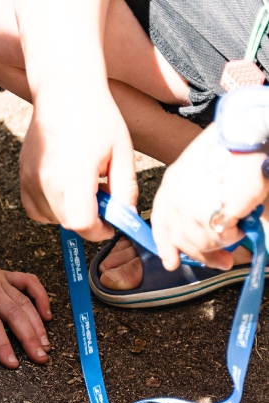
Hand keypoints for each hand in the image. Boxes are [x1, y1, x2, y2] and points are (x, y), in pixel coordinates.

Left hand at [0, 239, 52, 367]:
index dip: (3, 346)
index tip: (12, 363)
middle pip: (15, 316)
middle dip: (30, 339)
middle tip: (41, 358)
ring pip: (25, 302)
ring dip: (38, 325)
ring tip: (46, 344)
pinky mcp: (3, 274)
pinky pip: (28, 283)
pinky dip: (40, 297)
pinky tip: (47, 313)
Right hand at [20, 89, 136, 240]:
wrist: (65, 91)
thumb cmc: (97, 116)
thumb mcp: (122, 152)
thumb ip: (125, 189)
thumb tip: (124, 216)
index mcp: (75, 177)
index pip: (82, 225)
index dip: (99, 231)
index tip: (110, 225)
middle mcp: (48, 183)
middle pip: (68, 223)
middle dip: (88, 220)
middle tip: (102, 199)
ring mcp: (31, 180)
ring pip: (50, 218)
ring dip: (69, 213)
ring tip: (83, 188)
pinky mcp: (22, 176)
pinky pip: (34, 208)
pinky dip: (49, 208)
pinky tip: (64, 189)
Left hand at [151, 126, 268, 271]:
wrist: (245, 135)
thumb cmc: (232, 149)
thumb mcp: (204, 173)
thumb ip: (198, 201)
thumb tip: (210, 231)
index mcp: (170, 185)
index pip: (161, 224)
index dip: (166, 247)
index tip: (172, 262)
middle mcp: (175, 197)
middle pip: (181, 240)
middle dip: (203, 256)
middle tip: (222, 263)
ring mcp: (189, 206)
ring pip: (202, 242)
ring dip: (223, 242)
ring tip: (238, 230)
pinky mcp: (210, 212)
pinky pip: (221, 237)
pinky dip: (234, 235)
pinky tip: (242, 222)